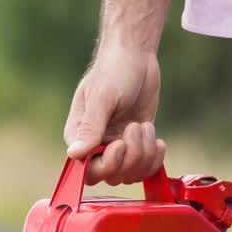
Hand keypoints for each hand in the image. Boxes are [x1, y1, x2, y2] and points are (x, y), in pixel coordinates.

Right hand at [63, 46, 166, 185]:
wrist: (135, 56)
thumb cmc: (114, 70)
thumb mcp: (102, 98)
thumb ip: (90, 127)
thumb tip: (74, 154)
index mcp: (79, 135)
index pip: (88, 171)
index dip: (108, 164)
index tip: (120, 143)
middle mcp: (96, 145)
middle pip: (113, 176)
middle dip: (131, 157)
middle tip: (136, 127)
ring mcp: (117, 146)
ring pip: (132, 174)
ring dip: (145, 153)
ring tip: (144, 126)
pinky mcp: (136, 145)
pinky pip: (146, 167)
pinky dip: (155, 157)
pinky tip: (157, 139)